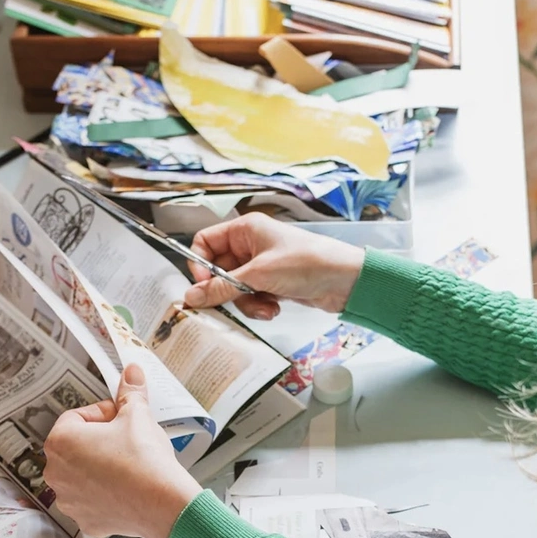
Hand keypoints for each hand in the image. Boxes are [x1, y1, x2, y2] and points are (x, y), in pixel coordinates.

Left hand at [43, 365, 201, 537]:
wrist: (163, 503)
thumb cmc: (144, 460)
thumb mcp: (137, 415)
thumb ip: (129, 392)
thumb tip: (131, 373)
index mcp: (61, 441)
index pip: (77, 417)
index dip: (103, 414)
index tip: (121, 418)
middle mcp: (56, 472)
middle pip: (77, 446)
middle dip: (100, 440)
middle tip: (127, 440)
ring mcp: (69, 499)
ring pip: (83, 474)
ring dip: (101, 467)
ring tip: (128, 465)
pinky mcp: (85, 520)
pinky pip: (92, 500)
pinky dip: (106, 494)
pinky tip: (126, 488)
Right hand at [185, 213, 364, 320]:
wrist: (344, 280)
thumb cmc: (307, 263)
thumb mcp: (259, 275)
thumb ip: (222, 288)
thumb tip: (192, 297)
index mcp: (244, 230)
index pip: (205, 242)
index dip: (200, 265)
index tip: (204, 287)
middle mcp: (250, 245)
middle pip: (218, 271)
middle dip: (227, 291)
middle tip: (232, 304)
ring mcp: (261, 266)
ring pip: (234, 289)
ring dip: (246, 303)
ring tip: (266, 306)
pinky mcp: (272, 284)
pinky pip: (252, 298)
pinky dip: (260, 307)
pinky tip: (276, 308)